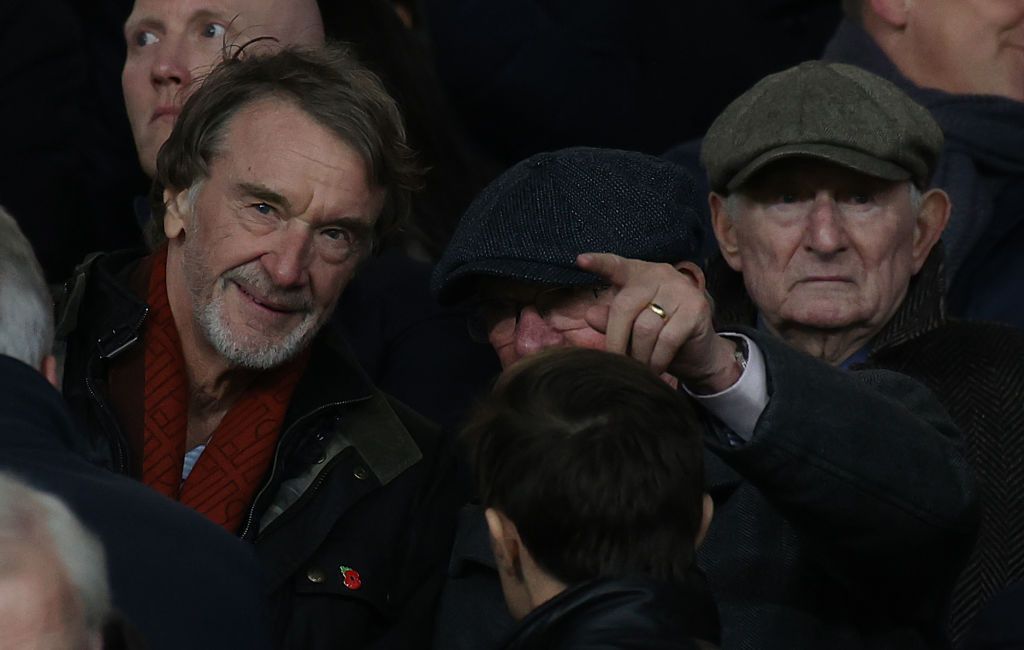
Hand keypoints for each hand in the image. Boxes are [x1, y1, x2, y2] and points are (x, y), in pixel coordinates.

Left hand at [576, 252, 741, 392]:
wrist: (700, 353)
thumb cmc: (658, 337)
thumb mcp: (630, 329)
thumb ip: (610, 320)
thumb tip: (590, 315)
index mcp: (638, 274)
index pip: (616, 266)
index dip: (599, 264)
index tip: (581, 260)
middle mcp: (660, 274)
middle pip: (624, 307)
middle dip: (616, 341)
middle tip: (617, 362)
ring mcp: (680, 289)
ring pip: (645, 327)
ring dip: (639, 355)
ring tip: (640, 368)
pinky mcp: (696, 309)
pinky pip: (667, 339)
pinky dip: (657, 359)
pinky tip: (656, 368)